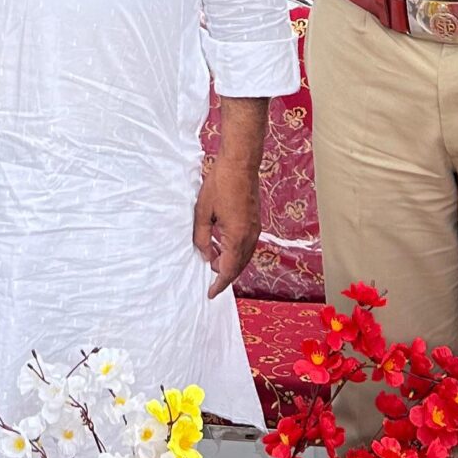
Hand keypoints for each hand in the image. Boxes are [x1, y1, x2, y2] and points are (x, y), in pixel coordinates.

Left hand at [193, 152, 261, 298]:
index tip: (211, 294)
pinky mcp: (255, 221)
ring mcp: (255, 229)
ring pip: (244, 257)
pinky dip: (236, 253)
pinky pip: (247, 245)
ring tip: (213, 263)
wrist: (240, 163)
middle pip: (238, 266)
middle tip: (209, 279)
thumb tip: (204, 254)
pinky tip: (223, 247)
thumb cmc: (220, 183)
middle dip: (224, 275)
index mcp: (237, 237)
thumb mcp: (203, 212)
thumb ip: (202, 237)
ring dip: (230, 264)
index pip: (228, 270)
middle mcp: (250, 236)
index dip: (218, 284)